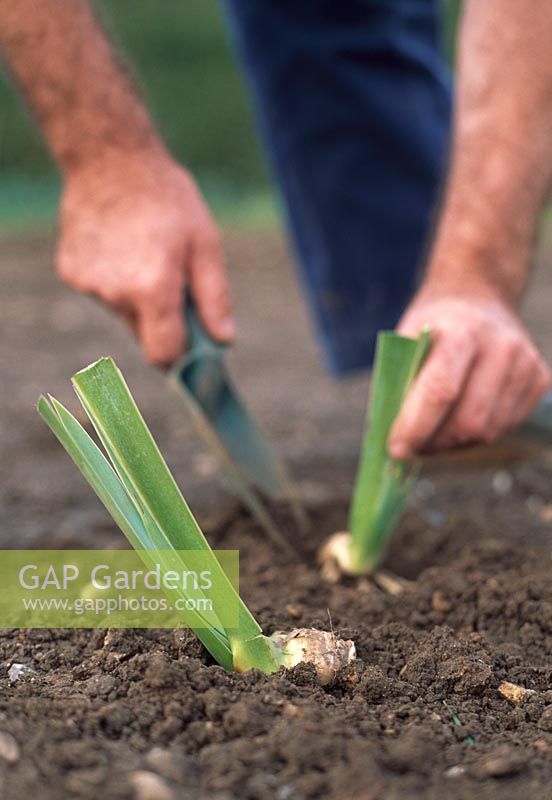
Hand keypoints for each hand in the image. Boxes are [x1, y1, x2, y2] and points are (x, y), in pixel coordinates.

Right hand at [56, 149, 233, 364]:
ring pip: (123, 311)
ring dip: (138, 295)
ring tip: (143, 250)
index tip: (192, 343)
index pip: (163, 355)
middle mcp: (115, 294)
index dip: (180, 354)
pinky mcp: (70, 273)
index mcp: (152, 290)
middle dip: (162, 320)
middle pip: (143, 334)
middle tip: (173, 280)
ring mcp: (89, 285)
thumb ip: (214, 299)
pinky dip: (114, 278)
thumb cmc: (168, 199)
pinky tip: (119, 244)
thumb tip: (223, 341)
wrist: (110, 158)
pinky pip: (101, 291)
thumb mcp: (206, 245)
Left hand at [388, 281, 550, 457]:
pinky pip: (506, 427)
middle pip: (468, 421)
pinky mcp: (541, 379)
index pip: (440, 391)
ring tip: (435, 431)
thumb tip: (393, 436)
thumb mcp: (408, 338)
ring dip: (456, 443)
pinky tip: (462, 417)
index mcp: (462, 330)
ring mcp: (526, 363)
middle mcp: (501, 345)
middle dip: (435, 442)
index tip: (396, 448)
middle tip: (414, 446)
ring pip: (488, 432)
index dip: (416, 427)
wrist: (479, 297)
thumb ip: (399, 381)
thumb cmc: (435, 325)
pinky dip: (479, 435)